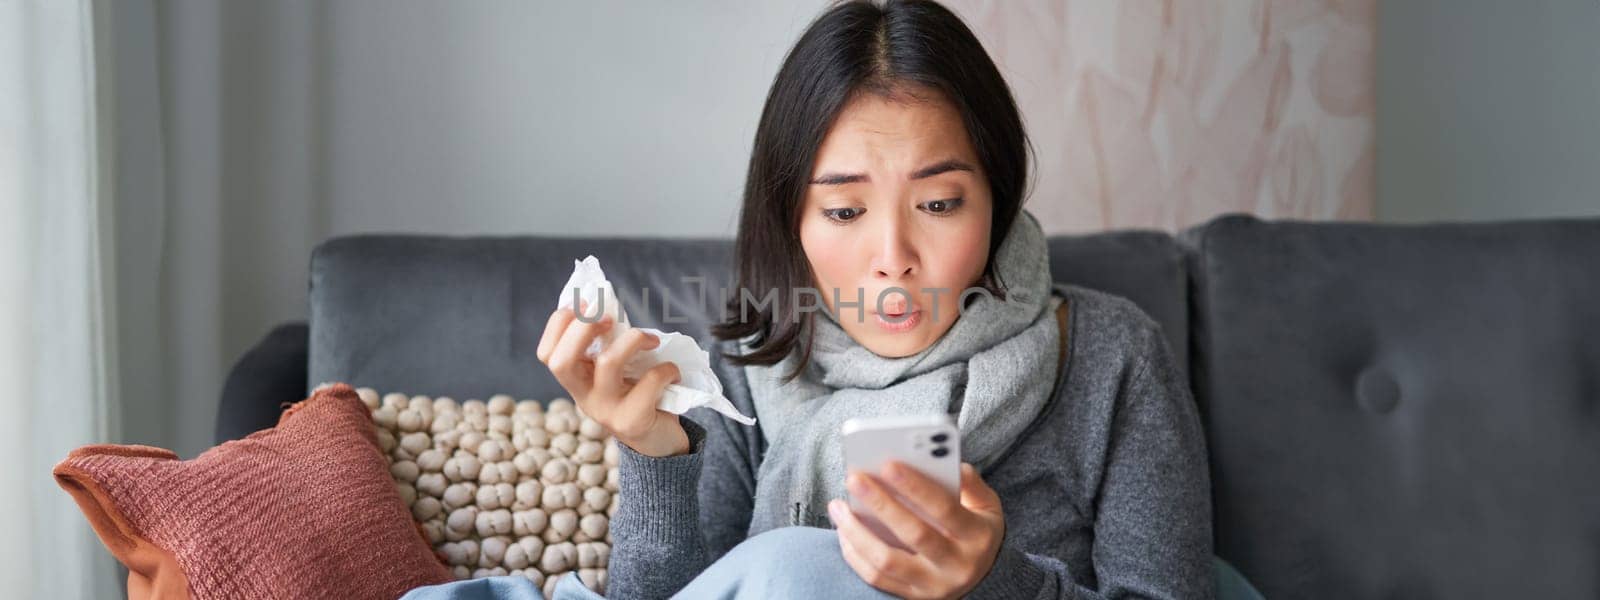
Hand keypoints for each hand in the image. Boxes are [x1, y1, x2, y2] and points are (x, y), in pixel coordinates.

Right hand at [536, 300, 687, 456]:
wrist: (657, 441)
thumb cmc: (636, 394)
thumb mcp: (614, 371)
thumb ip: (606, 344)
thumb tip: (604, 305)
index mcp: (576, 380)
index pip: (547, 354)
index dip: (560, 324)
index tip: (587, 304)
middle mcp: (583, 397)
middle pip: (562, 361)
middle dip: (584, 328)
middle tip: (611, 318)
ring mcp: (605, 411)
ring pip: (607, 363)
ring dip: (633, 339)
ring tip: (651, 340)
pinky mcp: (633, 420)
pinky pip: (649, 382)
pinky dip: (666, 368)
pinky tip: (672, 372)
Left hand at [828, 461, 1004, 598]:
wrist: (977, 572)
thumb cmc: (976, 528)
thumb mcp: (986, 504)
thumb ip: (969, 482)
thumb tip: (939, 459)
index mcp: (977, 537)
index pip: (945, 509)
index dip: (916, 487)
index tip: (888, 464)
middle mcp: (958, 566)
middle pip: (914, 534)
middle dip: (881, 504)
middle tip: (854, 478)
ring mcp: (934, 586)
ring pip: (887, 562)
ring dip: (857, 532)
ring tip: (838, 506)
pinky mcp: (913, 596)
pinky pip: (876, 578)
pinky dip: (855, 554)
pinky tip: (843, 530)